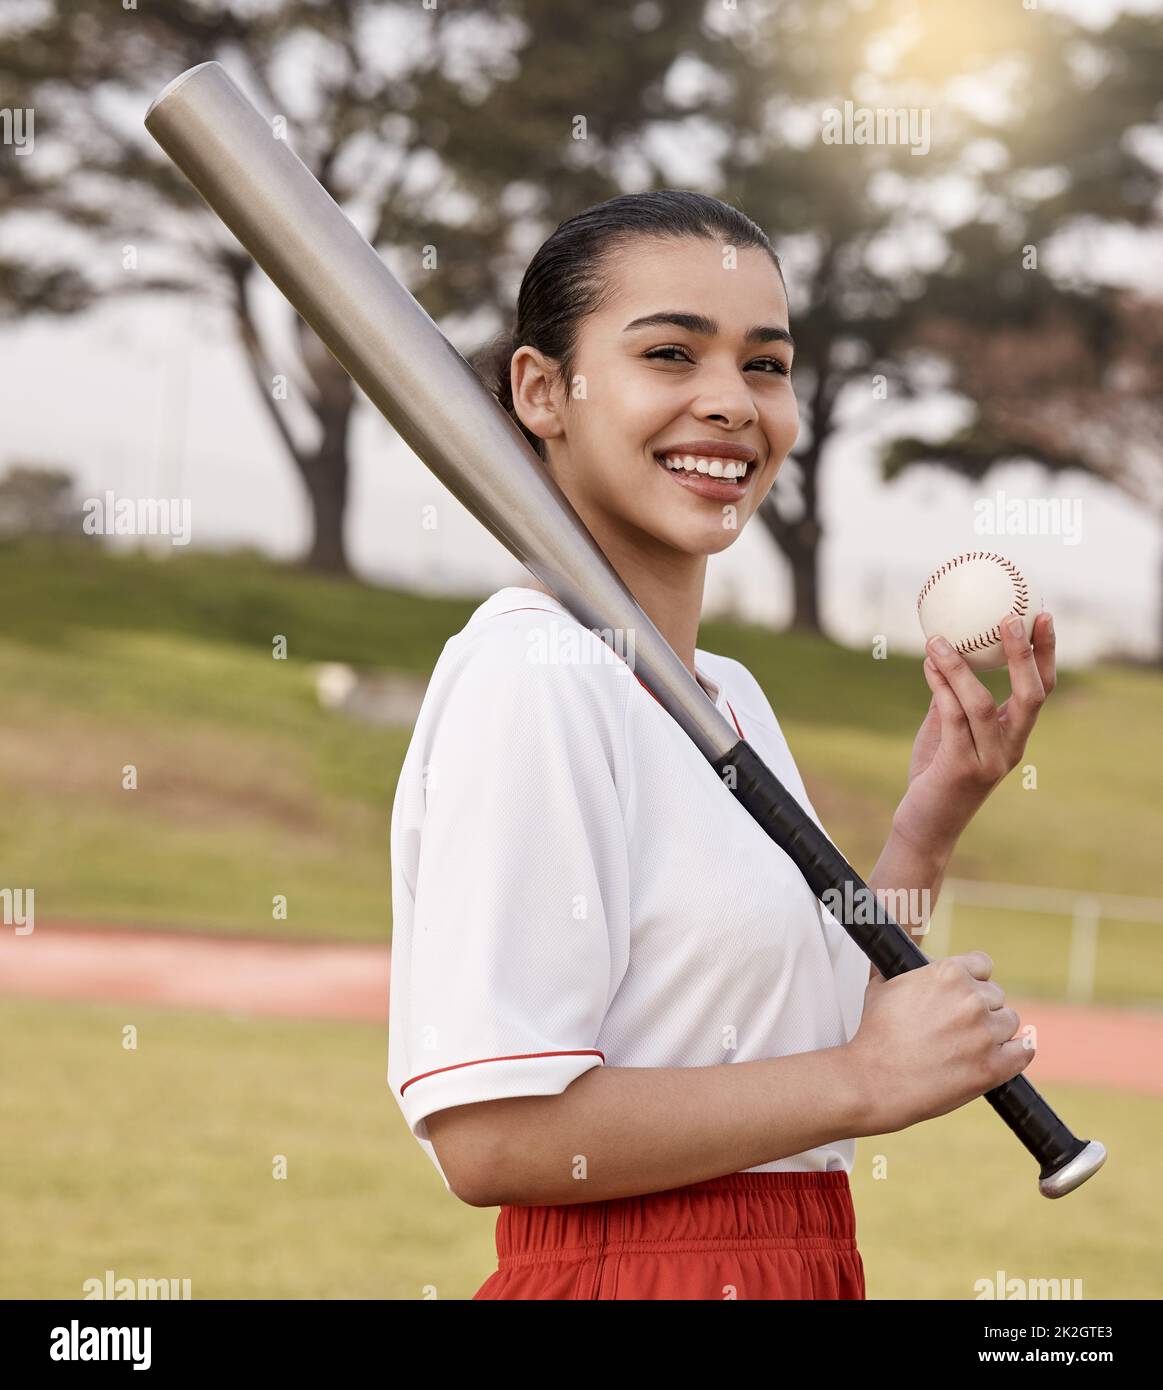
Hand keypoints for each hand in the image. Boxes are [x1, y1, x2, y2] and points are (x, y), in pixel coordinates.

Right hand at [850, 950, 1033, 1134]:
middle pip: (996, 995)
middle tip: (959, 1026)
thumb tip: (917, 964)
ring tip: (970, 1044)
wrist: (874, 1080)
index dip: (974, 979)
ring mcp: (984, 1033)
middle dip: (981, 1008)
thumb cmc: (876, 1035)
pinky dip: (1018, 1052)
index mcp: (946, 973)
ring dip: (995, 1031)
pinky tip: (1008, 1053)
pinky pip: (1024, 1051)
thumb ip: (911, 971)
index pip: (983, 964)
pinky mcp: (993, 1066)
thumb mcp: (884, 986)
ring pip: (1010, 1022)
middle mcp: (970, 998)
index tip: (968, 991)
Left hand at [892, 611, 1056, 857]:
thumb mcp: (946, 733)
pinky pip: (953, 719)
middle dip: (1025, 655)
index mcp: (1014, 737)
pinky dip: (941, 688)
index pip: (1041, 690)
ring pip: (983, 704)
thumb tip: (944, 658)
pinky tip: (929, 665)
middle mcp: (1010, 748)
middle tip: (1012, 617)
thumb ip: (951, 701)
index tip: (1041, 616)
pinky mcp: (961, 768)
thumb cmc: (935, 777)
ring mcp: (989, 760)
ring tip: (941, 638)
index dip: (1045, 653)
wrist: (924, 827)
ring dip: (961, 668)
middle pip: (1031, 695)